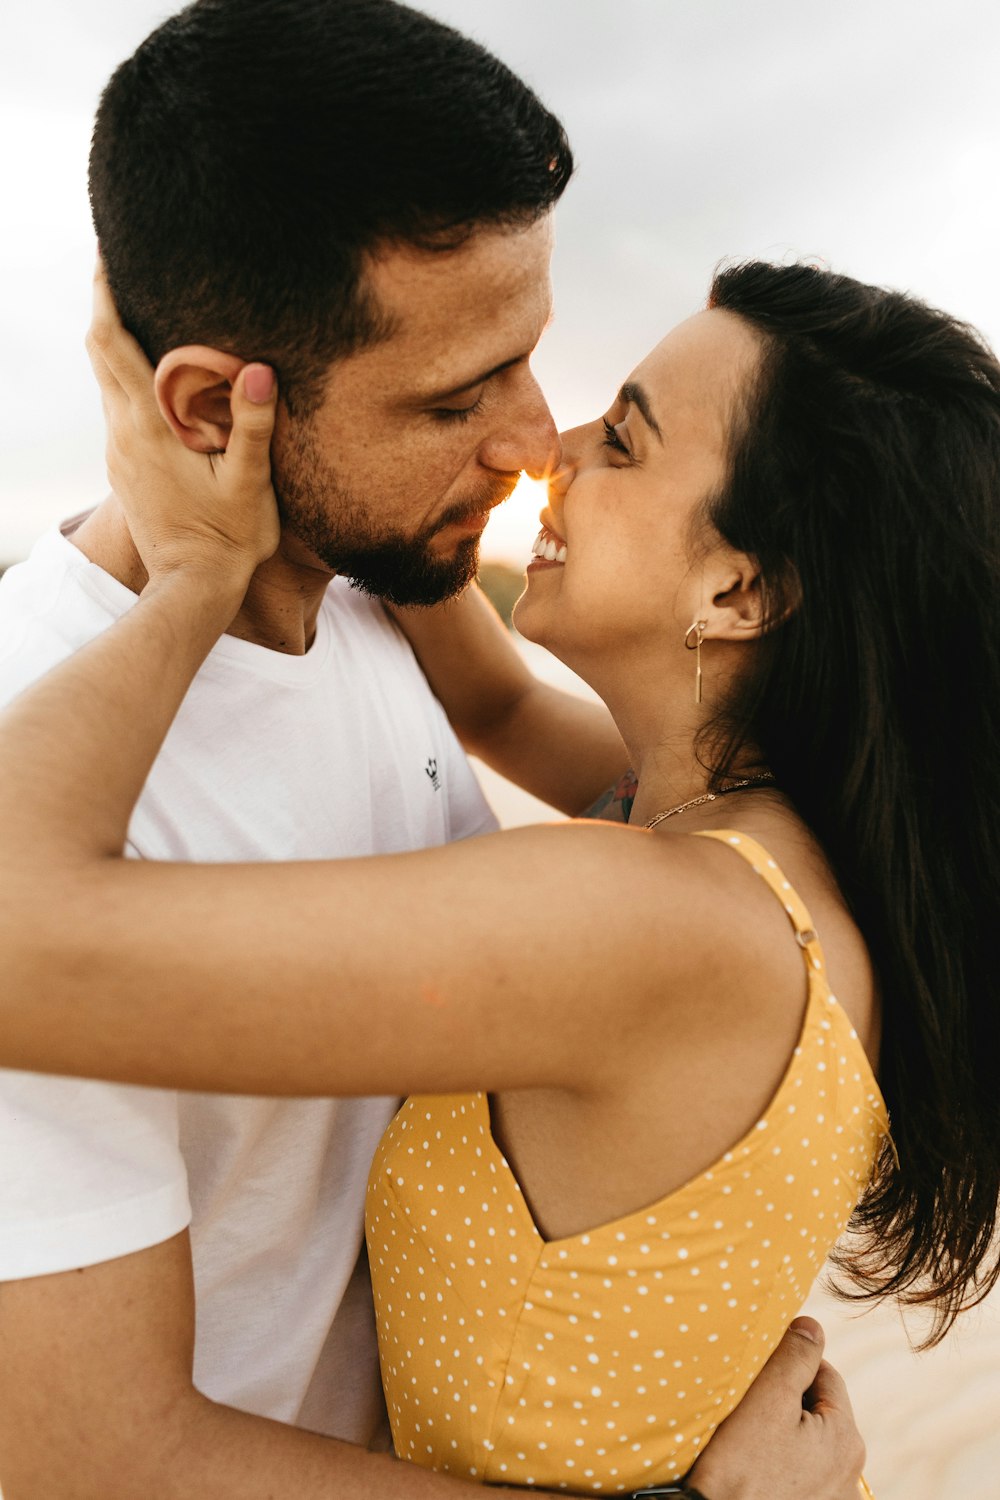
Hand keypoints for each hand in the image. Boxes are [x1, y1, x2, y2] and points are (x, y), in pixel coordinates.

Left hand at [86, 263, 280, 586]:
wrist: (192, 590)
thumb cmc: (228, 540)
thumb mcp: (250, 483)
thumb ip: (254, 425)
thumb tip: (261, 369)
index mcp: (147, 428)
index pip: (110, 343)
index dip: (105, 293)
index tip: (108, 252)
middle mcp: (122, 433)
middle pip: (99, 352)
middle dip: (106, 304)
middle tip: (121, 264)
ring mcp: (119, 452)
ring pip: (106, 379)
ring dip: (116, 341)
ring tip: (140, 306)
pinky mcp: (125, 468)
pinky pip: (118, 406)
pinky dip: (127, 375)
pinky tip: (153, 373)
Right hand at [685, 1318, 865, 1499]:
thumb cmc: (738, 1467)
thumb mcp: (767, 1399)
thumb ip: (795, 1356)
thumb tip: (812, 1326)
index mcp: (847, 1437)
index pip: (825, 1373)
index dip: (789, 1364)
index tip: (757, 1372)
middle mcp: (851, 1472)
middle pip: (819, 1409)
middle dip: (788, 1400)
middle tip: (750, 1407)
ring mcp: (834, 1497)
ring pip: (810, 1440)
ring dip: (785, 1430)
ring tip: (750, 1438)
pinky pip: (803, 1470)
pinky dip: (783, 1460)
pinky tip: (757, 1465)